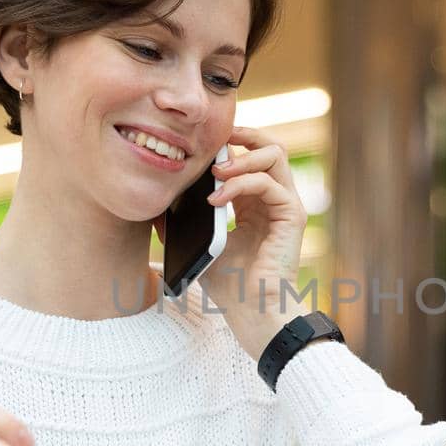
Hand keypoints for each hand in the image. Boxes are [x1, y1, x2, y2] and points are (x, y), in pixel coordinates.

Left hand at [198, 126, 307, 354]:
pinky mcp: (292, 216)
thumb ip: (183, 222)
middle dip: (245, 133)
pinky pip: (269, 183)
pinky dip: (240, 184)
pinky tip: (217, 198)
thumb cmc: (230, 285)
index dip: (229, 142)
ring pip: (275, 154)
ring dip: (242, 156)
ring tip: (216, 170)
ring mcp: (286, 205)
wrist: (252, 312)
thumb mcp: (199, 244)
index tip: (199, 142)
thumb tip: (153, 205)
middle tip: (217, 138)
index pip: (250, 154)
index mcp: (255, 201)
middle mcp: (274, 198)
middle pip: (270, 144)